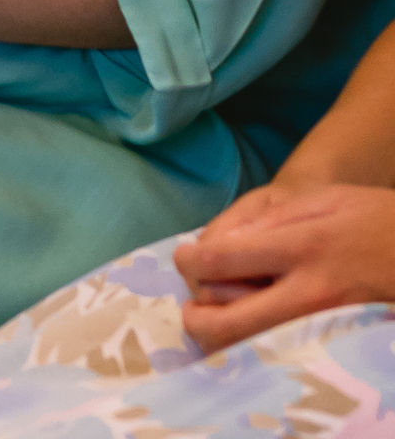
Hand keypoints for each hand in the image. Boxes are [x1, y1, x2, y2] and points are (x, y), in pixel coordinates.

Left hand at [175, 183, 394, 349]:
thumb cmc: (373, 220)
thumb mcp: (322, 201)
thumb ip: (270, 220)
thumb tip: (221, 243)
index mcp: (301, 246)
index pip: (221, 260)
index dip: (190, 262)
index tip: (185, 258)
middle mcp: (308, 294)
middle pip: (226, 324)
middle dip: (196, 318)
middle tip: (193, 304)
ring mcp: (322, 329)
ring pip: (249, 349)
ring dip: (223, 337)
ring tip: (220, 316)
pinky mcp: (334, 350)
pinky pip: (278, 357)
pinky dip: (255, 348)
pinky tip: (254, 329)